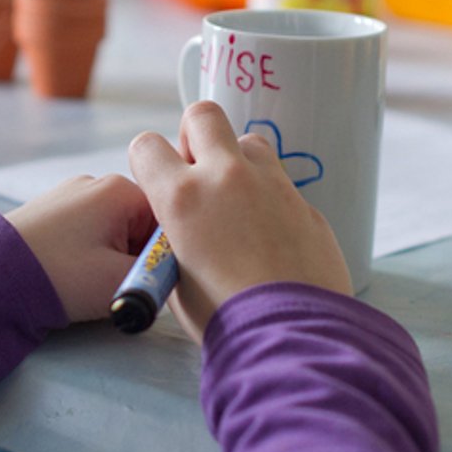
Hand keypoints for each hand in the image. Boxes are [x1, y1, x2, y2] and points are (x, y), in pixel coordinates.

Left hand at [5, 175, 156, 322]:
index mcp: (121, 190)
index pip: (169, 220)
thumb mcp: (122, 281)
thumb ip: (160, 275)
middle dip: (138, 257)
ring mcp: (71, 195)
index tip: (153, 280)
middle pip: (143, 224)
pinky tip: (73, 273)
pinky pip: (89, 232)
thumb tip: (170, 274)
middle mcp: (97, 183)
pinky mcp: (52, 212)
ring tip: (91, 282)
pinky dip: (89, 254)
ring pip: (116, 230)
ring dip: (113, 258)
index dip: (167, 255)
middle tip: (119, 285)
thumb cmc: (59, 276)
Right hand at [127, 101, 351, 341]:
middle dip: (195, 137)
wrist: (291, 336)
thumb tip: (182, 231)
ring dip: (238, 162)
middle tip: (199, 174)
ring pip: (250, 142)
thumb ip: (174, 239)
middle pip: (203, 116)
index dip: (149, 164)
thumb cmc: (225, 319)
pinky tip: (272, 236)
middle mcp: (226, 177)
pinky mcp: (305, 203)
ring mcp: (272, 185)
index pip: (146, 146)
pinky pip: (281, 183)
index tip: (160, 185)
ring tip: (239, 204)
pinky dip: (270, 198)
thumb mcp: (176, 279)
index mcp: (181, 197)